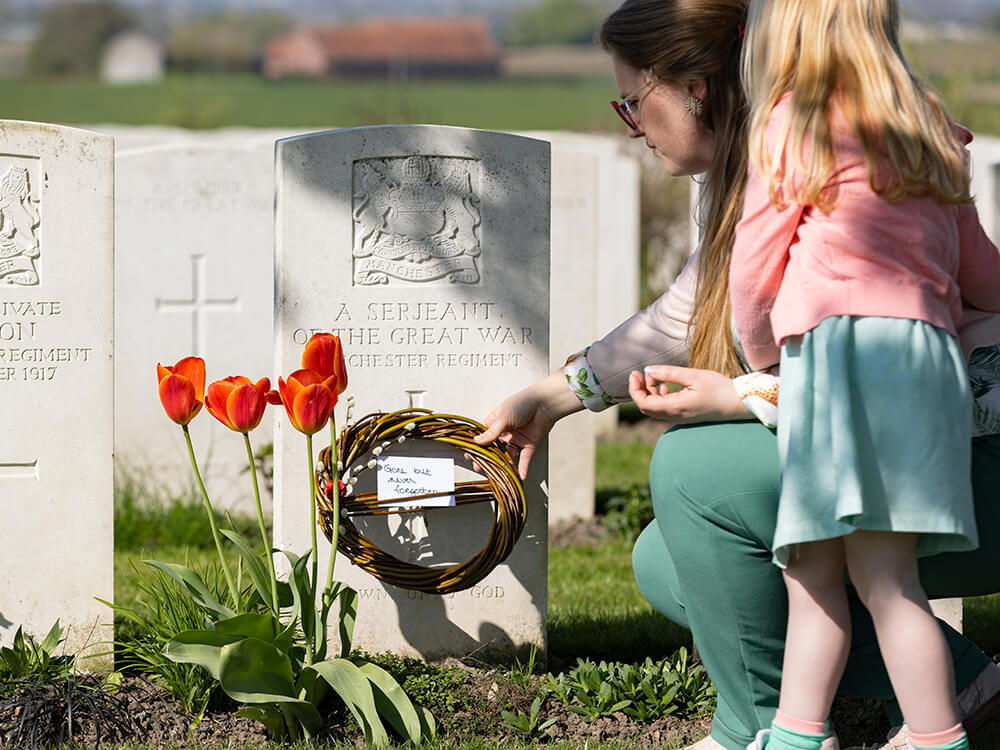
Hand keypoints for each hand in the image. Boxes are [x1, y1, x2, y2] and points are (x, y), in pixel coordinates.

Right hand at [474, 371, 580, 478]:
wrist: (545, 404)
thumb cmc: (523, 403)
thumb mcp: (503, 418)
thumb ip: (491, 432)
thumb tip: (476, 441)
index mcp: (496, 422)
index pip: (483, 436)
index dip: (476, 445)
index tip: (469, 453)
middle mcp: (505, 432)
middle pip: (493, 448)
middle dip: (486, 458)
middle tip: (479, 466)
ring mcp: (517, 439)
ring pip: (507, 455)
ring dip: (502, 464)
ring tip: (496, 472)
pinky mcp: (529, 445)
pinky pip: (524, 459)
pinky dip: (522, 468)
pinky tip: (519, 475)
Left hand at [628, 365, 749, 424]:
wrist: (739, 403)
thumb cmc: (719, 388)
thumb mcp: (693, 376)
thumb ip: (669, 373)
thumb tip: (648, 370)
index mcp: (675, 407)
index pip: (644, 403)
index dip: (634, 389)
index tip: (634, 373)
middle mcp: (675, 416)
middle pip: (646, 407)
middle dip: (639, 390)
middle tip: (640, 373)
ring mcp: (680, 418)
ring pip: (654, 409)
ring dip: (649, 393)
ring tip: (654, 376)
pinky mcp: (685, 416)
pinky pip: (664, 410)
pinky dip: (659, 398)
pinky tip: (665, 386)